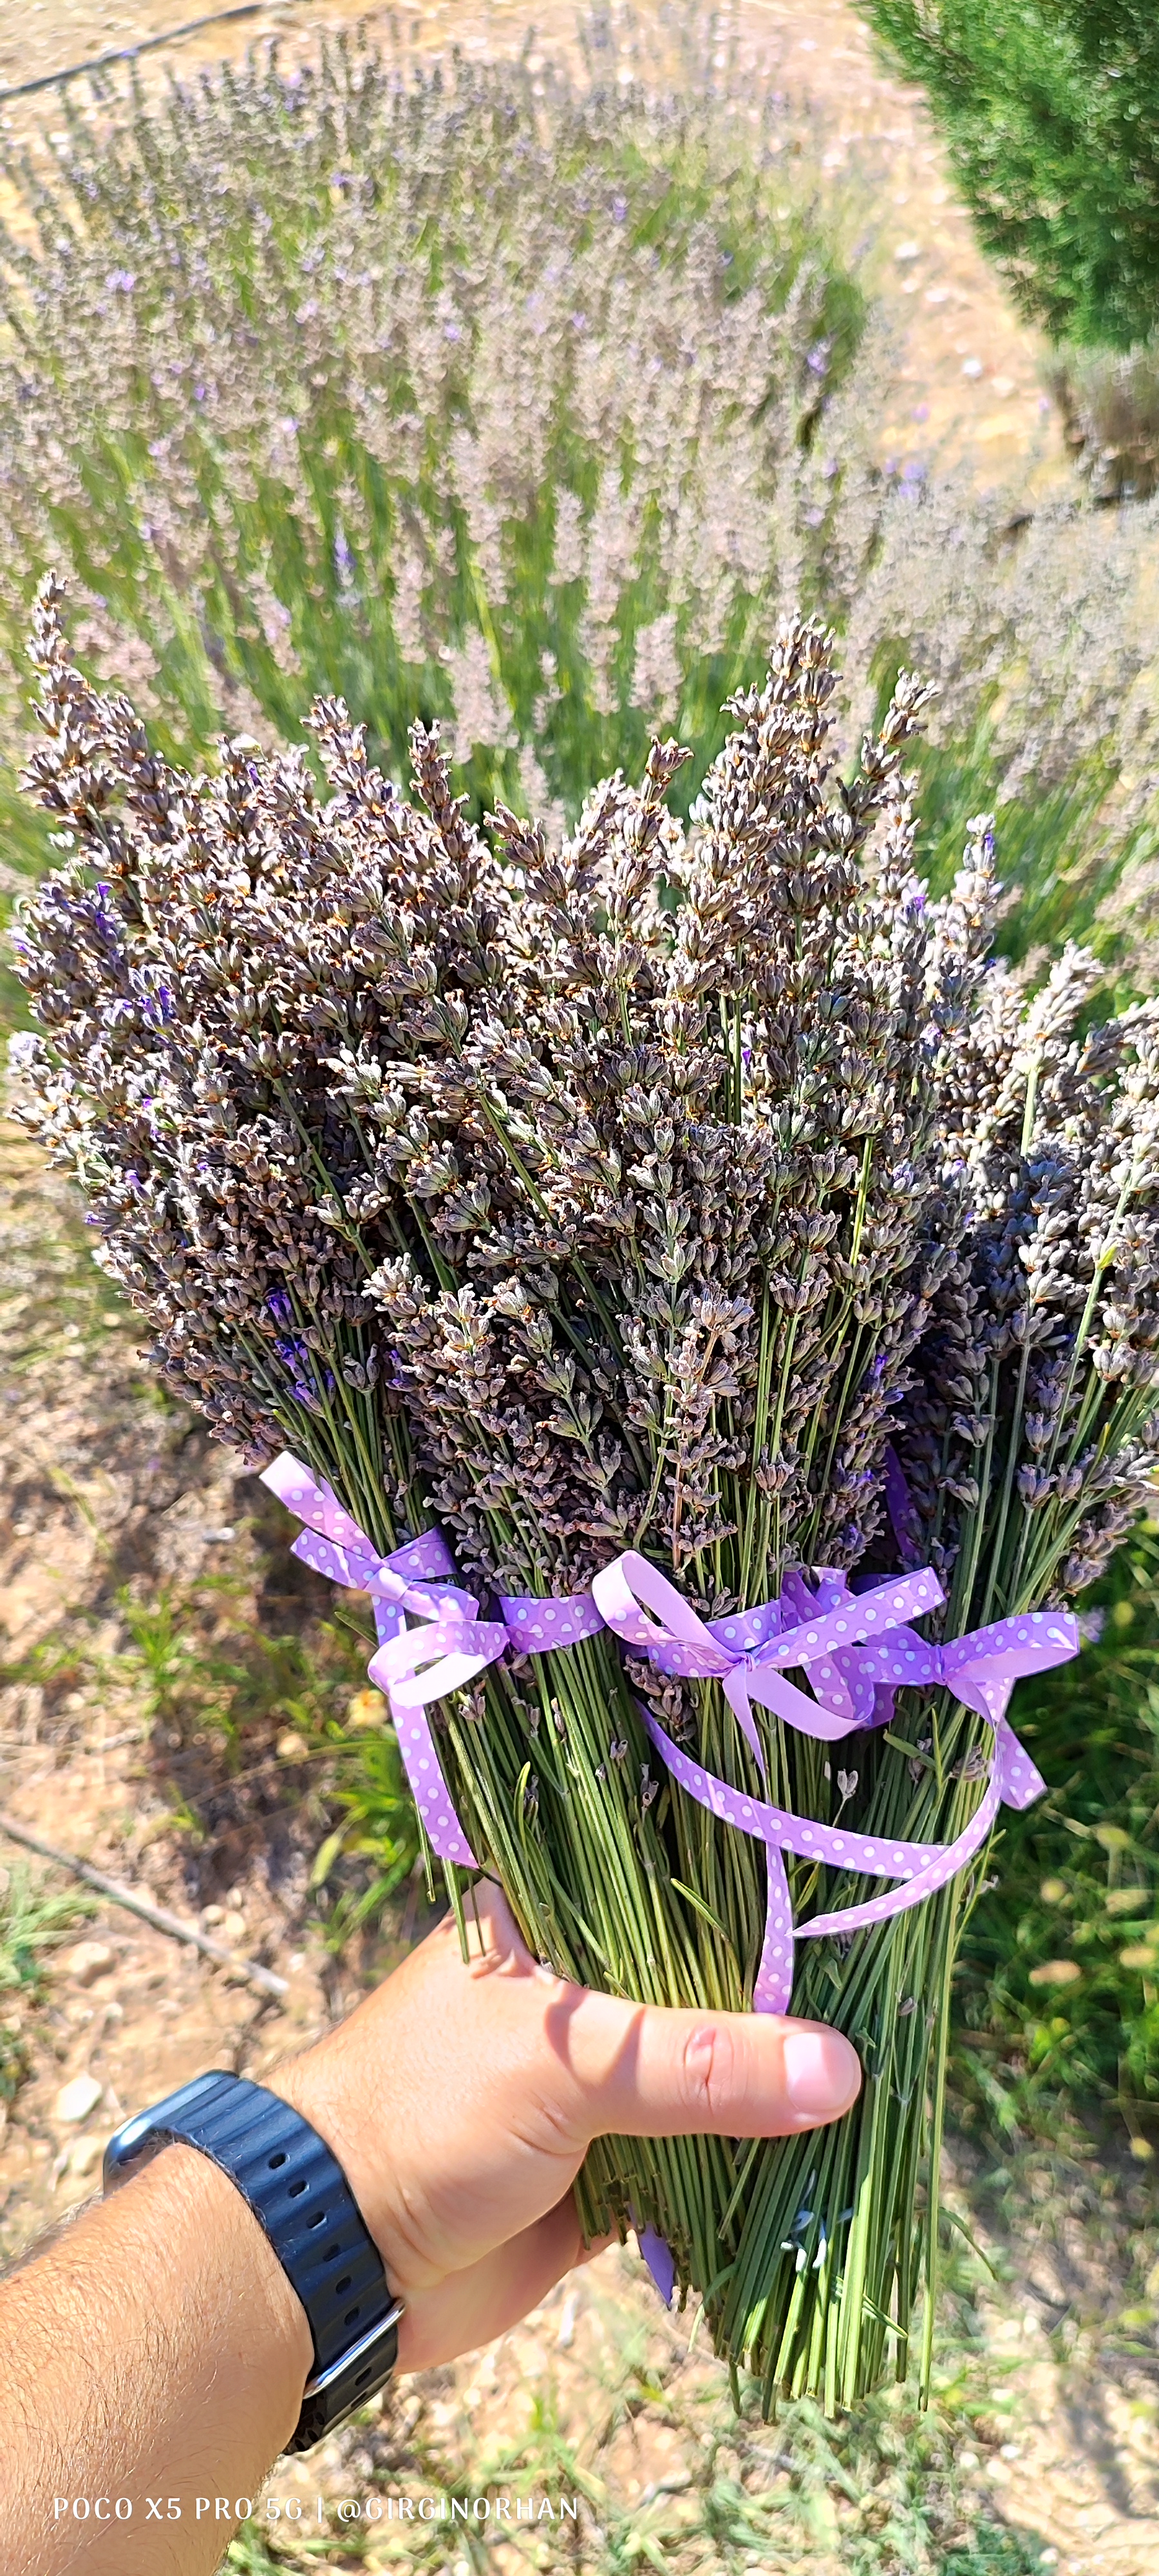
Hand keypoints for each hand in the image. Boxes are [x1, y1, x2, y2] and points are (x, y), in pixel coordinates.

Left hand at [273, 1877, 860, 2369]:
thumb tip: (841, 2070)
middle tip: (895, 2001)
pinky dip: (751, 2172)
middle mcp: (579, 1987)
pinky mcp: (605, 2171)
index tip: (864, 1891)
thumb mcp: (566, 2064)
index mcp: (551, 1916)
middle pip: (710, 1985)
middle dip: (788, 2009)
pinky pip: (700, 2164)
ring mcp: (593, 2082)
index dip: (764, 1889)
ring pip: (712, 2078)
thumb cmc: (424, 2113)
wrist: (333, 2256)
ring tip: (889, 2080)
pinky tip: (828, 2161)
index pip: (678, 1876)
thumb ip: (701, 2063)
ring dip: (777, 2098)